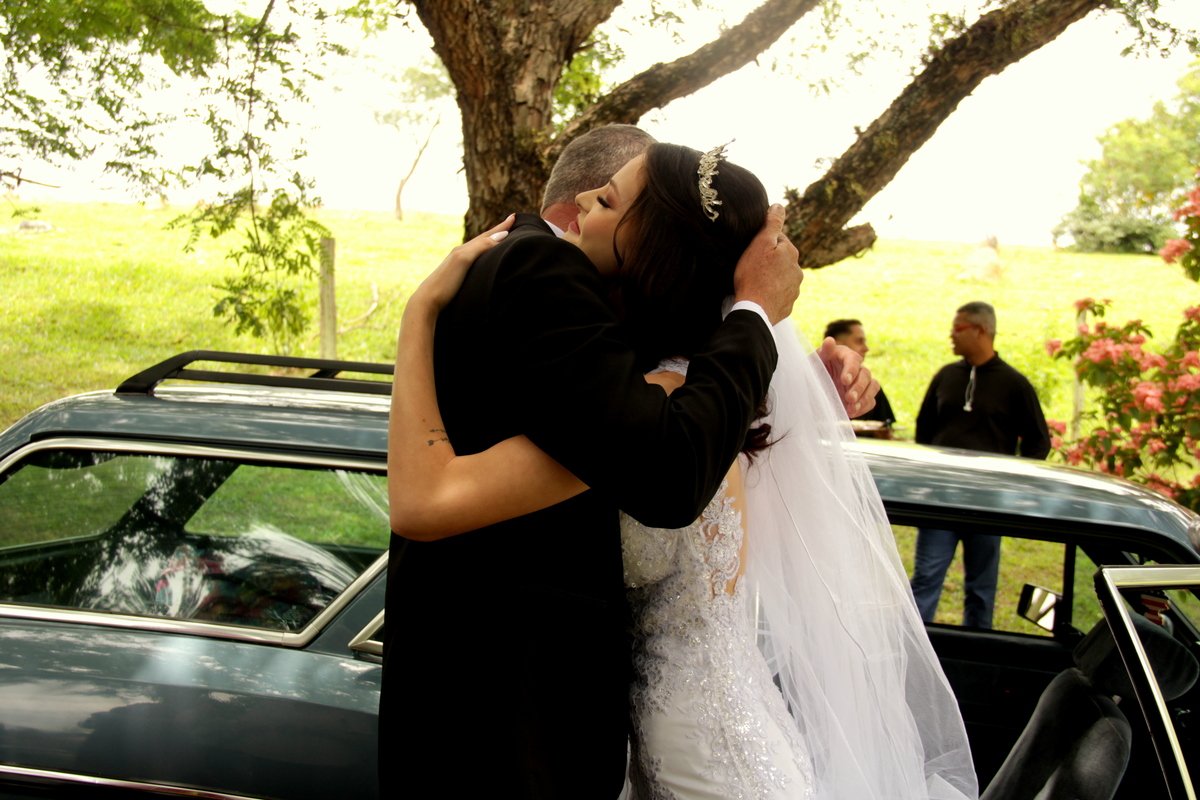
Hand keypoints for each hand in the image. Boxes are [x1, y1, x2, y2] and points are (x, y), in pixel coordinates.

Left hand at [410, 215, 514, 312]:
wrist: (427, 301)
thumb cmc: (445, 282)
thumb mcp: (463, 260)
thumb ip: (480, 246)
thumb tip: (501, 236)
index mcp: (463, 249)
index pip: (487, 235)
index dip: (501, 227)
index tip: (514, 216)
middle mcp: (461, 255)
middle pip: (483, 240)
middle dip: (497, 232)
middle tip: (510, 222)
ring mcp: (459, 266)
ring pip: (479, 250)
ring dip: (491, 243)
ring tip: (500, 239)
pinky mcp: (458, 278)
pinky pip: (475, 261)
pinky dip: (484, 256)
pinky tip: (484, 260)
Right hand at [732, 204, 801, 324]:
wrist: (755, 310)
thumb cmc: (754, 275)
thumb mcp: (760, 243)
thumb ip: (772, 223)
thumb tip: (779, 205)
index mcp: (791, 252)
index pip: (778, 239)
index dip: (763, 243)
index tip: (752, 251)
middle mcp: (797, 270)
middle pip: (780, 259)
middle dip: (769, 260)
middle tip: (751, 266)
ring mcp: (794, 289)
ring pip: (781, 277)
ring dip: (771, 277)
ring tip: (755, 282)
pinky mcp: (788, 305)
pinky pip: (779, 294)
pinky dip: (771, 293)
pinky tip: (760, 295)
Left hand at [817, 337, 879, 416]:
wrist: (811, 391)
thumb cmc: (812, 372)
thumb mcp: (813, 363)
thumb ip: (822, 353)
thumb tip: (829, 340)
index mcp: (844, 356)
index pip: (854, 359)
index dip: (851, 370)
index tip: (844, 380)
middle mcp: (856, 368)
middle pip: (866, 374)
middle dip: (859, 387)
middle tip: (849, 398)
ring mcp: (860, 383)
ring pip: (873, 386)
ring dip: (865, 398)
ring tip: (851, 408)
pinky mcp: (862, 397)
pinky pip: (871, 401)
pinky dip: (863, 408)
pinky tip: (852, 412)